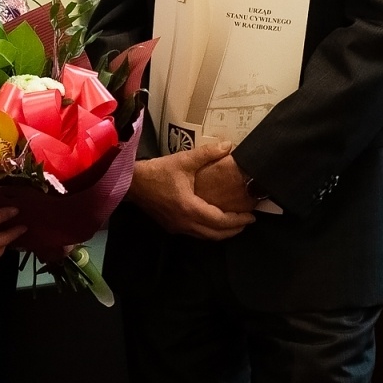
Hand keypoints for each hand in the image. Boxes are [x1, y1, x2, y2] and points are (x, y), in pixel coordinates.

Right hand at [129, 143, 254, 240]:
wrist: (131, 183)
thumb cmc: (156, 172)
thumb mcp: (184, 160)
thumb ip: (207, 153)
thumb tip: (229, 145)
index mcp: (189, 208)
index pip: (220, 221)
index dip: (238, 220)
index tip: (252, 215)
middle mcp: (184, 222)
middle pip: (215, 234)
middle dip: (234, 230)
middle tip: (247, 221)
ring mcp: (177, 227)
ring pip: (205, 236)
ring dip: (222, 232)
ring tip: (235, 223)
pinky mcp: (171, 226)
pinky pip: (195, 234)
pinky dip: (209, 231)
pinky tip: (213, 221)